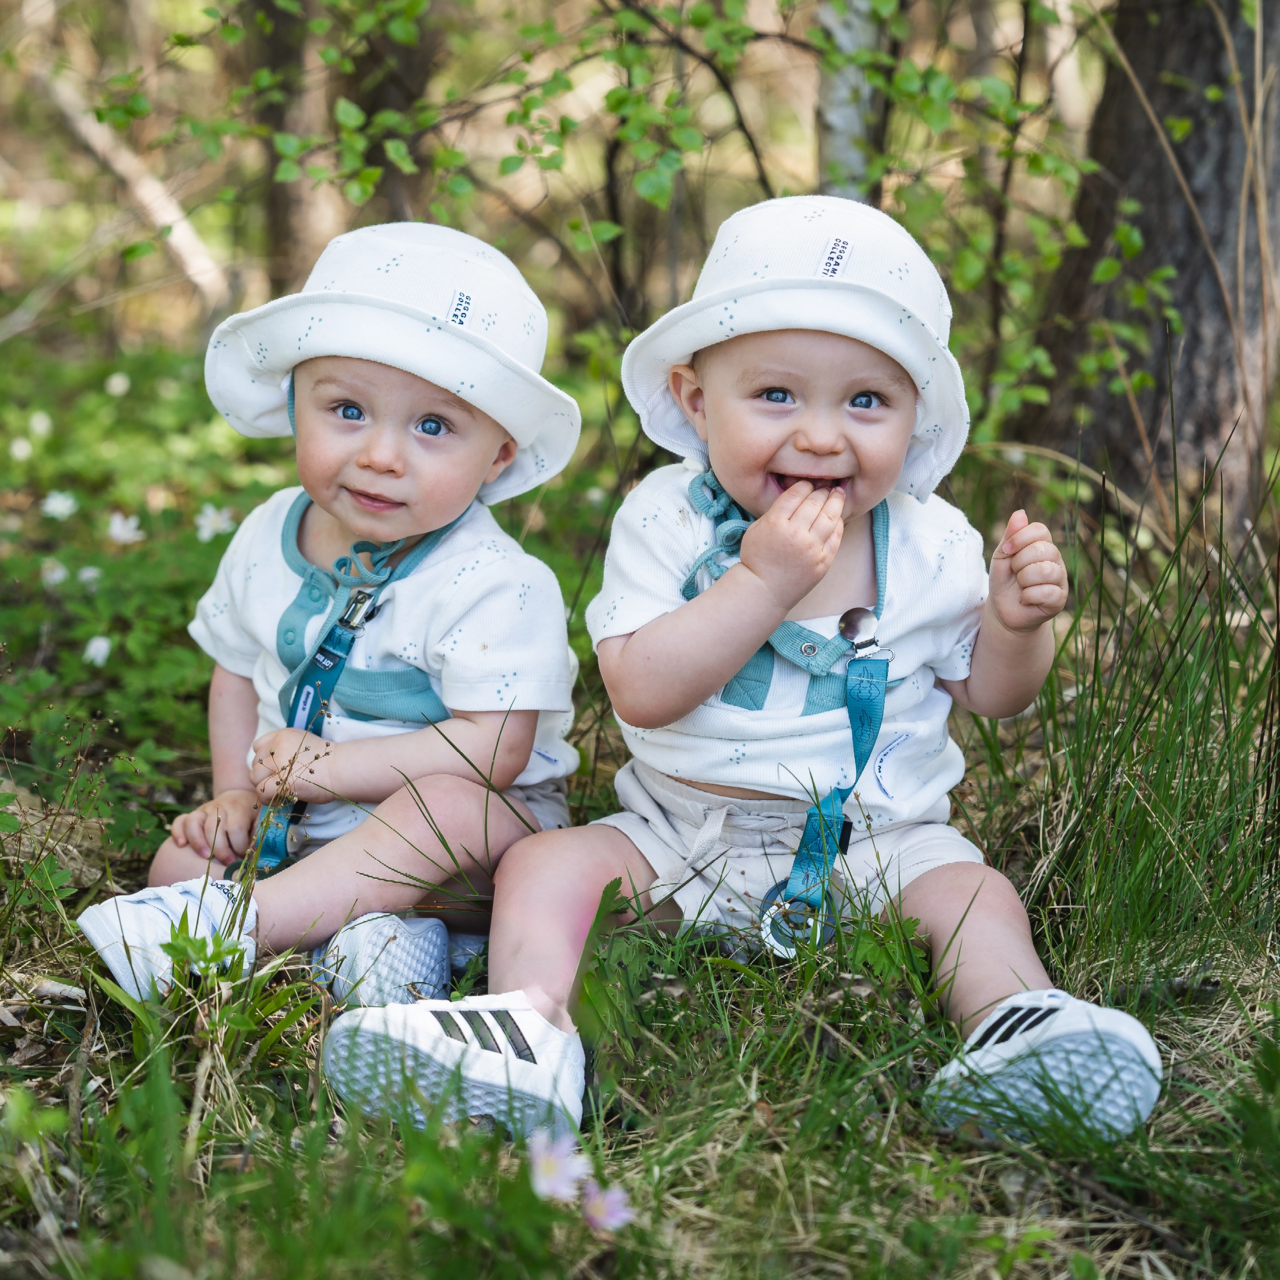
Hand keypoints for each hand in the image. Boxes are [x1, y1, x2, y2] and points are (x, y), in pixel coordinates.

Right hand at [169, 789, 259, 865]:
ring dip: (198, 843)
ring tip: (205, 858)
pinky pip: (180, 821)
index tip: (244, 858)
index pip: (236, 829)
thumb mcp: (261, 818)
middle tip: (227, 864)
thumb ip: (260, 833)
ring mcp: (204, 809)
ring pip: (194, 823)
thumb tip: (255, 852)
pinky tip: (181, 845)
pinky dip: (178, 832)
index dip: (240, 847)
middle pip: (213, 829)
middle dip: (220, 850)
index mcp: (239, 807)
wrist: (240, 797)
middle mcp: (219, 806)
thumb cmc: (253, 814)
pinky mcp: (193, 814)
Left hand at [249, 728, 336, 804]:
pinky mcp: (281, 780)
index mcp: (283, 735)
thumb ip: (286, 749)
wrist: (341, 769)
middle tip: (278, 782)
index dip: (264, 759)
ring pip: (255, 777)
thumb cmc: (328, 761)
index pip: (258, 746)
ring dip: (264, 786)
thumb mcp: (304, 744)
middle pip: (255, 763)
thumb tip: (271, 765)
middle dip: (263, 775)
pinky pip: (261, 791)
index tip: (275, 768)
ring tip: (278, 791)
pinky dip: (267, 798)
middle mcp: (278, 746)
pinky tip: (278, 798)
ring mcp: (278, 763)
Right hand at [737, 481, 847, 612]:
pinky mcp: (823, 561)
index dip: (804, 486)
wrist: (763, 591)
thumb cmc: (757, 559)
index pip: (796, 494)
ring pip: (830, 516)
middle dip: (821, 491)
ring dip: (836, 502)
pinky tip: (836, 517)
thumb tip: (797, 496)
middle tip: (825, 487)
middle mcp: (796, 534)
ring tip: (838, 495)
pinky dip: (838, 523)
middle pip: (815, 502)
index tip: (807, 485)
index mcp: (776, 523)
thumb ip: (775, 511)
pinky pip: (836, 536)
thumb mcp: (756, 529)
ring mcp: (812, 548)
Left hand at [989, 510, 1067, 631]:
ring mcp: (1060, 579)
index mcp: (1043, 545)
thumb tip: (1020, 513)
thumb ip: (1011, 535)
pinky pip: (1046, 592)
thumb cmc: (1004, 579)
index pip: (1040, 530)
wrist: (1003, 610)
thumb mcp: (1001, 556)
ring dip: (1023, 579)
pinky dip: (1028, 596)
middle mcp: (1055, 560)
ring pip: (1044, 571)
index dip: (1020, 538)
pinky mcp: (1059, 599)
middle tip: (1014, 573)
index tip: (1007, 551)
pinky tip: (1025, 599)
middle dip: (1019, 562)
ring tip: (1020, 586)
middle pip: (1041, 550)